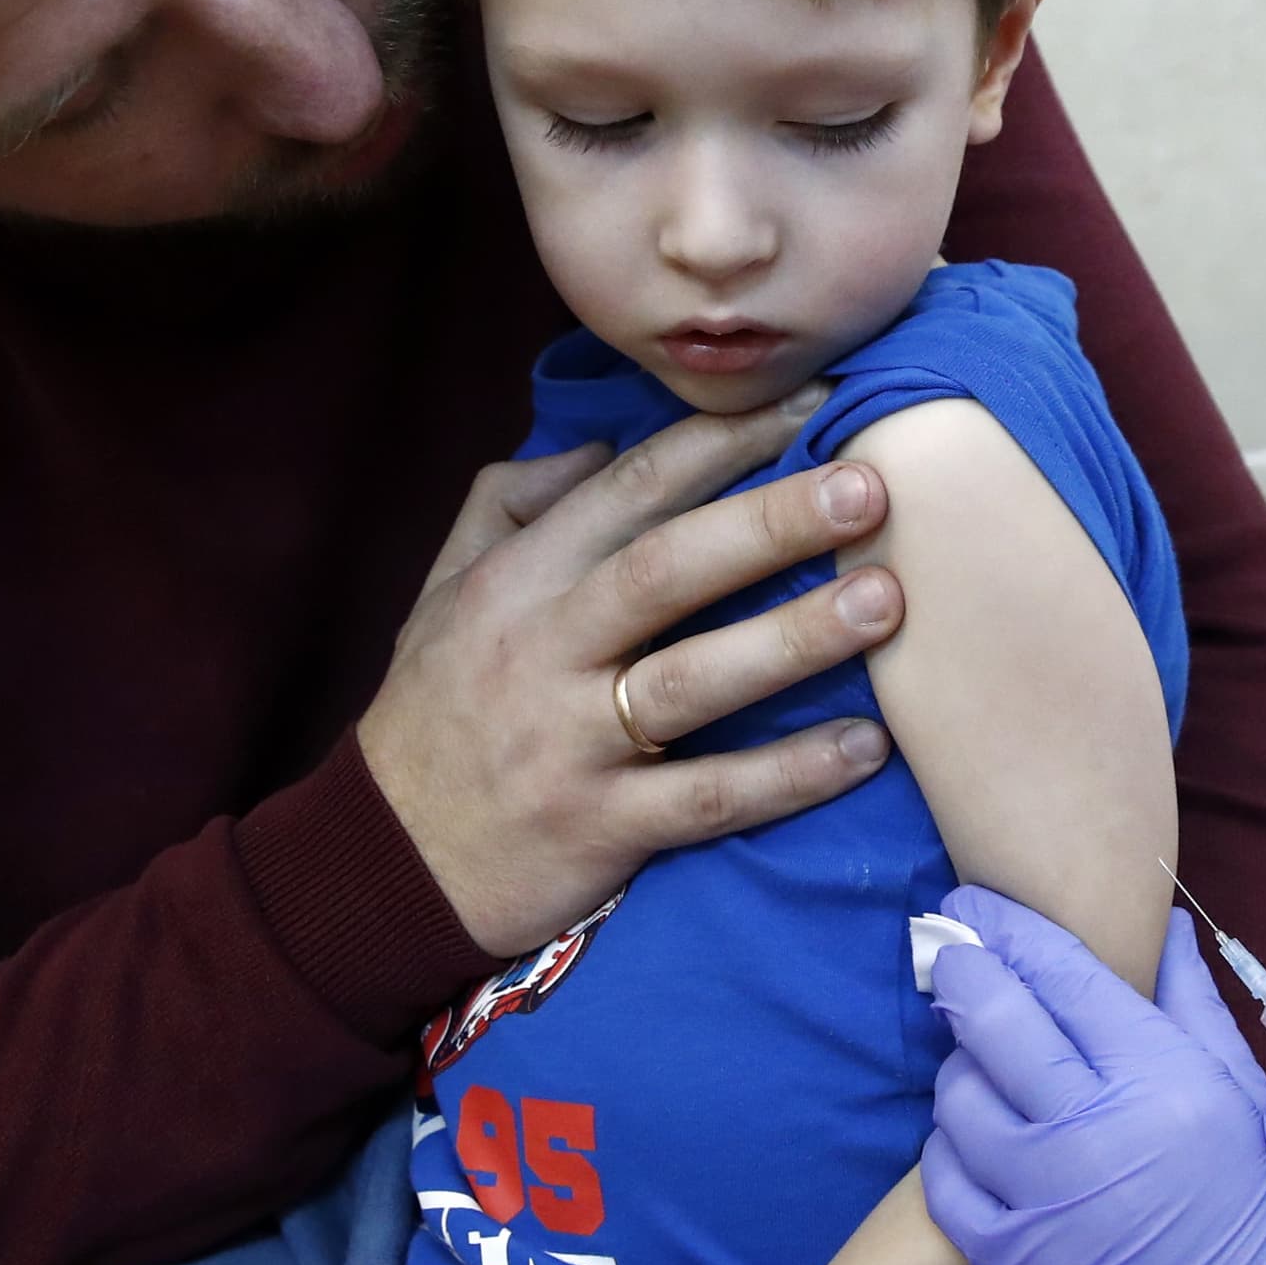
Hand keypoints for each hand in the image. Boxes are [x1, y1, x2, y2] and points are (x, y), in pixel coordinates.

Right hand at [361, 389, 904, 954]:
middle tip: (871, 487)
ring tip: (885, 600)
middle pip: (668, 569)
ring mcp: (573, 742)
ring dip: (795, 637)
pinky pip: (709, 797)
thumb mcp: (444, 591)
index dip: (723, 440)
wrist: (380, 864)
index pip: (629, 488)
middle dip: (771, 522)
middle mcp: (545, 650)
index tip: (815, 400)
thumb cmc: (434, 712)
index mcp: (517, 581)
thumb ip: (511, 503)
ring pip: (694, 679)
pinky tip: (866, 746)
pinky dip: (788, 774)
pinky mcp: (602, 828)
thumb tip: (600, 440)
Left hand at [923, 892, 1265, 1264]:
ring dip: (961, 1064)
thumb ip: (1195, 1011)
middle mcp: (1096, 1132)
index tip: (971, 903)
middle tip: (953, 951)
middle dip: (962, 971)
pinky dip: (950, 1148)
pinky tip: (977, 1137)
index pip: (1058, 973)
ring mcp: (1047, 1201)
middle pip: (990, 1019)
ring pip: (957, 1099)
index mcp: (1166, 1080)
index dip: (1004, 927)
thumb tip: (1165, 934)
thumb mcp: (1254, 1105)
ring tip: (983, 1055)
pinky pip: (946, 1184)